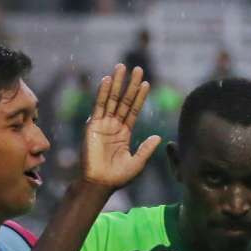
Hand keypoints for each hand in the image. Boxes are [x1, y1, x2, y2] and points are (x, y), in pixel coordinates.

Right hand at [81, 64, 160, 188]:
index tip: (146, 83)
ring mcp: (103, 124)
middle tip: (138, 68)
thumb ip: (146, 149)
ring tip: (122, 67)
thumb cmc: (118, 177)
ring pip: (111, 99)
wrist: (100, 183)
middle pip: (124, 100)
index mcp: (124, 133)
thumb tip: (158, 137)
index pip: (134, 110)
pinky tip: (107, 80)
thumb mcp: (138, 162)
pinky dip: (103, 92)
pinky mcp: (93, 126)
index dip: (140, 97)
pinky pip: (99, 106)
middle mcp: (114, 126)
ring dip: (117, 83)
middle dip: (131, 85)